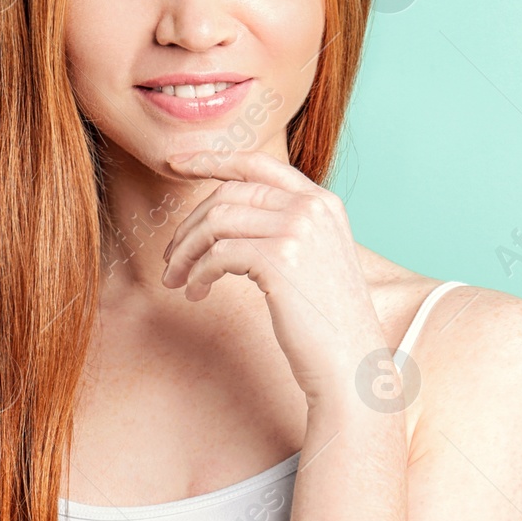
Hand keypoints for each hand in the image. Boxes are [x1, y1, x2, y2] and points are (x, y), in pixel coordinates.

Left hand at [160, 149, 388, 407]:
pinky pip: (217, 255)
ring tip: (176, 278)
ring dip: (185, 251)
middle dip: (189, 224)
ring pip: (216, 222)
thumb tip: (224, 215)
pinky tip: (196, 291)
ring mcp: (297, 230)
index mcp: (321, 201)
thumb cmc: (326, 319)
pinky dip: (196, 273)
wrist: (351, 361)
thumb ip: (282, 226)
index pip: (256, 163)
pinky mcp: (279, 260)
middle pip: (227, 195)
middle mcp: (311, 207)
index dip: (211, 159)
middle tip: (170, 255)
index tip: (176, 163)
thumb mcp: (313, 256)